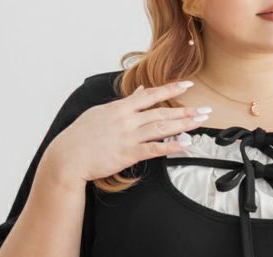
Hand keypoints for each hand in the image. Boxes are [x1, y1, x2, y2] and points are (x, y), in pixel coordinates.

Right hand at [43, 79, 208, 184]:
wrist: (69, 155)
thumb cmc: (81, 136)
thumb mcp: (101, 113)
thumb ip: (124, 103)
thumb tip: (140, 91)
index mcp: (120, 108)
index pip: (150, 95)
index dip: (170, 89)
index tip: (187, 85)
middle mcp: (127, 119)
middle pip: (161, 112)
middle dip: (185, 111)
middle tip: (204, 111)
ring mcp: (128, 136)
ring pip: (161, 128)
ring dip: (183, 125)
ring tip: (199, 123)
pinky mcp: (128, 154)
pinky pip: (154, 149)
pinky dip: (170, 147)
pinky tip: (184, 145)